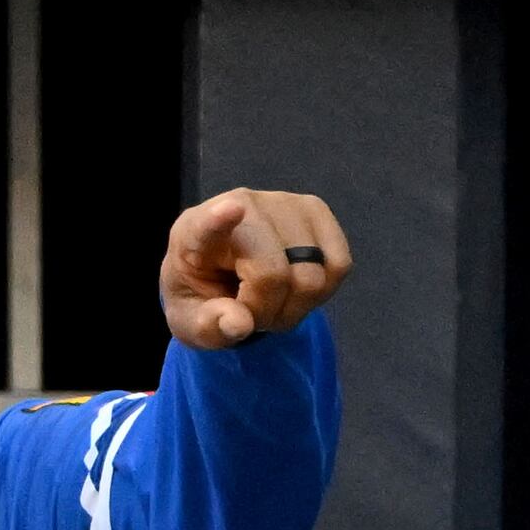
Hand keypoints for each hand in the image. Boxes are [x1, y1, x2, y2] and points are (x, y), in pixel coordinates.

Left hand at [162, 188, 352, 349]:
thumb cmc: (203, 296)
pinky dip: (321, 292)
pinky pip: (339, 266)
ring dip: (294, 307)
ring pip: (312, 277)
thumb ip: (208, 326)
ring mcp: (285, 203)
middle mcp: (242, 204)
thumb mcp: (191, 322)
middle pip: (273, 275)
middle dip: (266, 312)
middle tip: (251, 314)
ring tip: (271, 301)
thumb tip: (239, 324)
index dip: (219, 220)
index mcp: (192, 231)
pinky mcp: (317, 211)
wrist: (226, 275)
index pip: (206, 225)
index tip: (231, 208)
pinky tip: (296, 289)